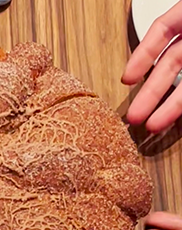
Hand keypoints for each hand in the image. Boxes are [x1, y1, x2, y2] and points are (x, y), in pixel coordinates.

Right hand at [123, 1, 181, 131]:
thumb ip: (169, 31)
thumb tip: (139, 67)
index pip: (163, 30)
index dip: (143, 54)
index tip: (127, 78)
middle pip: (171, 64)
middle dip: (151, 92)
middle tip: (135, 116)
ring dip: (170, 106)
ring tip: (153, 125)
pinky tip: (175, 116)